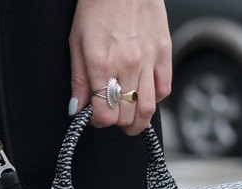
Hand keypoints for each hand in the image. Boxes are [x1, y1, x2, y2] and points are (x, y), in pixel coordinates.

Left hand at [68, 0, 171, 135]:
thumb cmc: (97, 7)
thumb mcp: (76, 42)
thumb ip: (78, 80)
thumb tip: (77, 108)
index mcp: (102, 64)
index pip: (104, 114)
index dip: (98, 122)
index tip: (94, 117)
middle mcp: (128, 65)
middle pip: (126, 116)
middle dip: (116, 123)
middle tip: (110, 116)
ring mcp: (149, 60)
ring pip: (148, 108)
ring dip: (138, 122)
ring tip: (129, 120)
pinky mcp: (164, 53)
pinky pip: (164, 89)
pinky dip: (154, 99)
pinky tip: (143, 95)